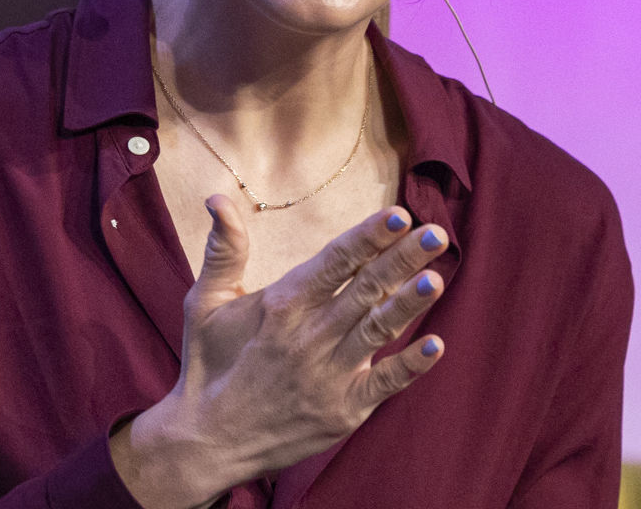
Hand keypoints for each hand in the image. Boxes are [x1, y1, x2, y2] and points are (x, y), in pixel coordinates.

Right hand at [110, 195, 448, 507]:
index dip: (368, 237)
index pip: (335, 262)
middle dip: (402, 259)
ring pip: (377, 330)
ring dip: (409, 303)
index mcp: (281, 305)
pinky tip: (436, 345)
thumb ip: (223, 251)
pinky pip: (383, 385)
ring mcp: (328, 376)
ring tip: (437, 278)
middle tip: (436, 234)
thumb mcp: (204, 304)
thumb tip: (218, 198)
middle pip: (364, 289)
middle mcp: (308, 337)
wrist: (206, 442)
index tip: (399, 215)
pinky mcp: (342, 411)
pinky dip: (410, 366)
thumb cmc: (209, 365)